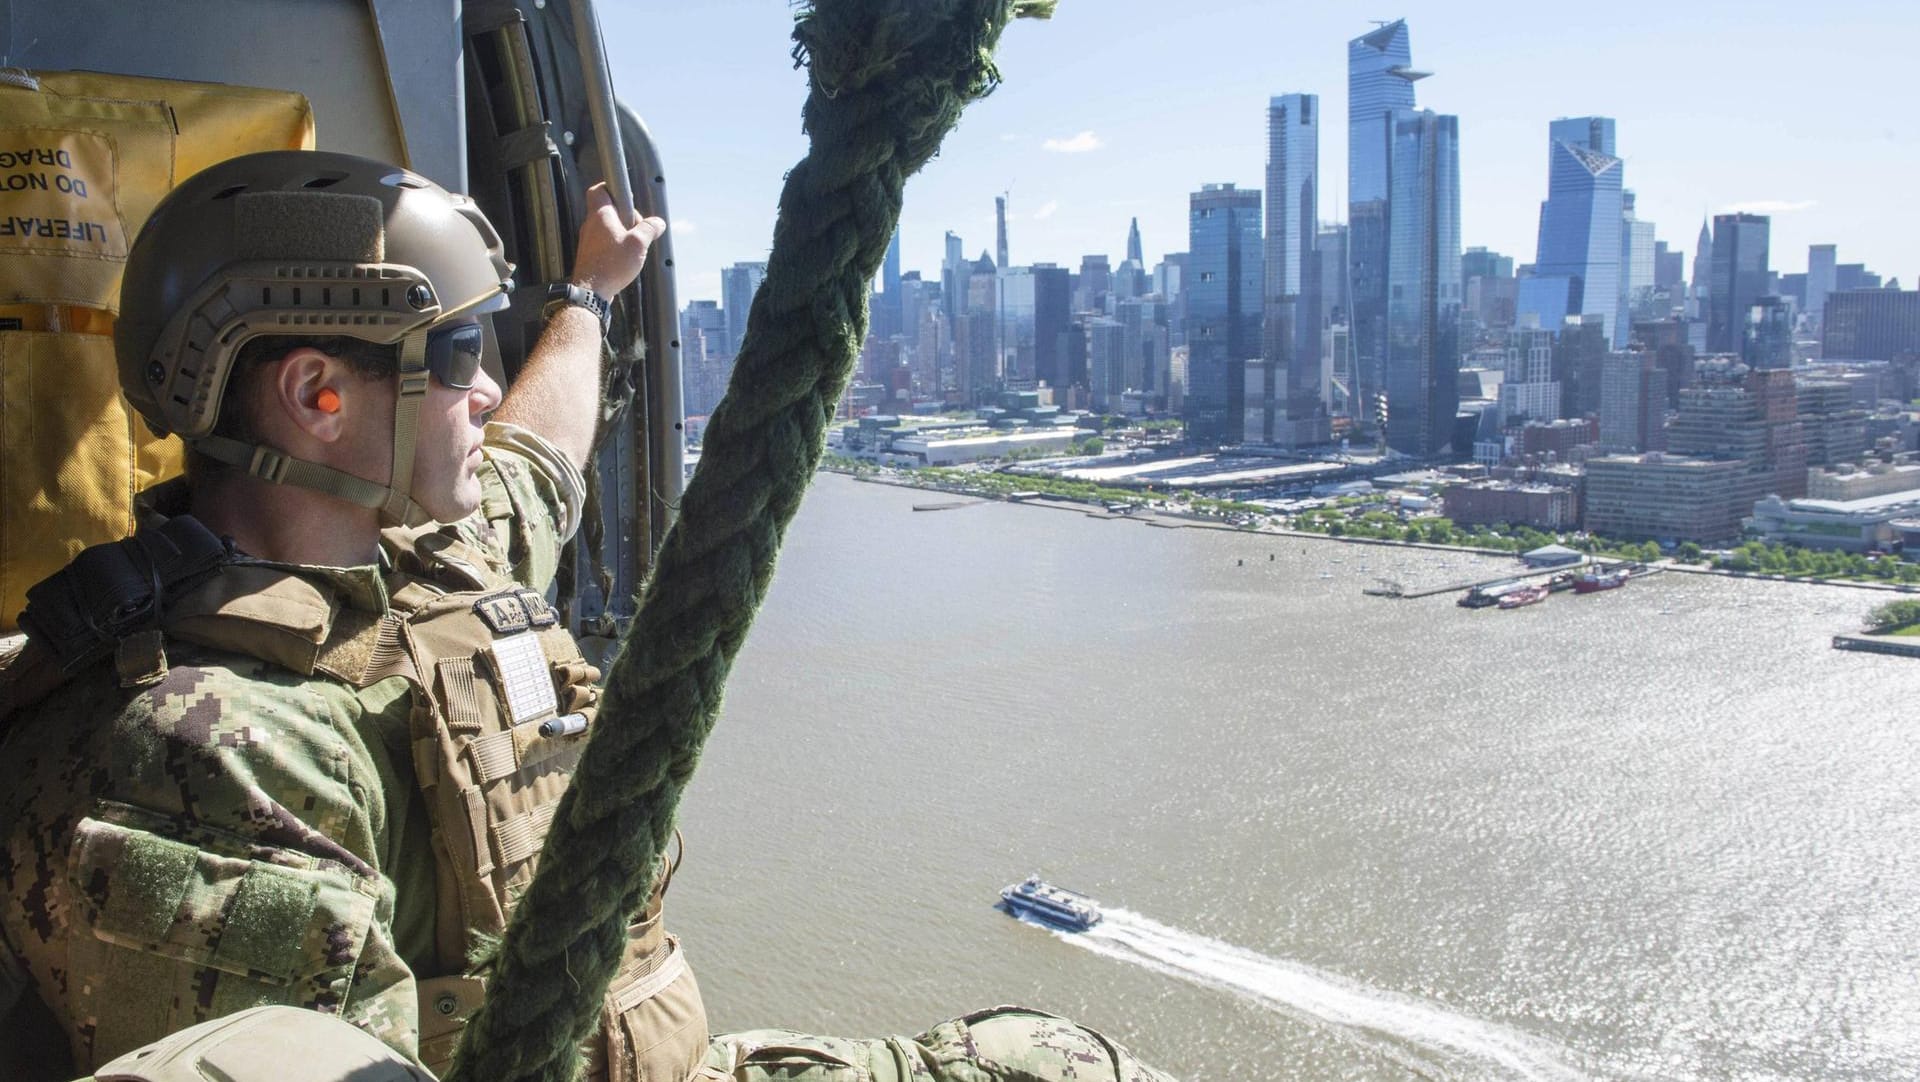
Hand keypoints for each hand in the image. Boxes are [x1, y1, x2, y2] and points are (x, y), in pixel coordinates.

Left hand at [569, 183, 666, 300]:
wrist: (591, 292)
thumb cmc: (611, 266)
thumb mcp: (639, 244)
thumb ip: (649, 229)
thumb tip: (658, 222)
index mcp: (601, 215)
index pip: (599, 190)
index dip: (612, 188)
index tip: (626, 195)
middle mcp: (591, 225)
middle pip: (607, 209)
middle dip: (626, 215)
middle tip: (637, 228)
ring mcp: (588, 240)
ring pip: (606, 227)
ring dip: (621, 232)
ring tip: (633, 246)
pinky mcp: (590, 255)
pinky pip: (604, 242)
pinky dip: (616, 245)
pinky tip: (625, 258)